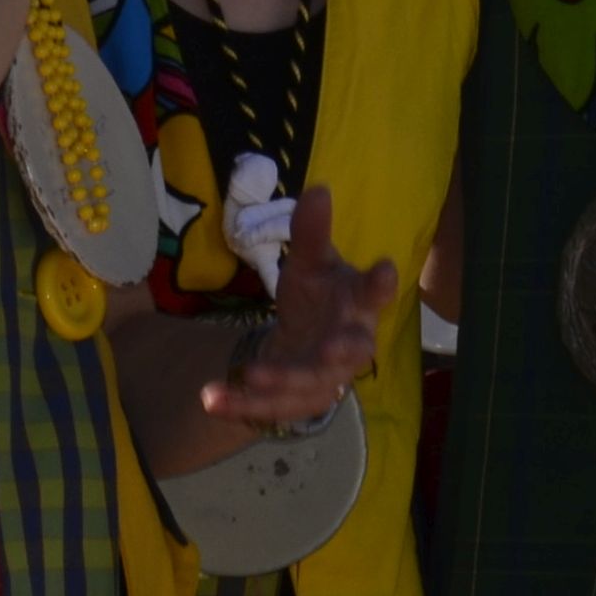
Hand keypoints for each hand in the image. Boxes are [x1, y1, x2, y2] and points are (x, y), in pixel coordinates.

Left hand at [200, 186, 393, 428]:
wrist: (304, 343)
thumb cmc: (317, 297)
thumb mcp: (309, 263)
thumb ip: (311, 232)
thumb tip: (318, 188)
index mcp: (357, 303)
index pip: (375, 292)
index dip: (380, 283)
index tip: (383, 269)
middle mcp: (350, 343)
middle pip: (352, 351)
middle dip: (341, 352)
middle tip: (329, 350)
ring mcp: (327, 376)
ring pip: (309, 384)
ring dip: (281, 382)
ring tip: (250, 375)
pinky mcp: (298, 401)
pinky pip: (272, 408)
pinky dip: (242, 405)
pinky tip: (211, 399)